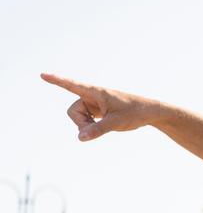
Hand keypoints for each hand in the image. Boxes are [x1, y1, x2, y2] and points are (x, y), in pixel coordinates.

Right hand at [41, 73, 164, 140]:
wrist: (150, 112)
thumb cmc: (135, 113)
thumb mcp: (116, 123)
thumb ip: (97, 130)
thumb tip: (80, 138)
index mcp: (96, 92)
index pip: (72, 85)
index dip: (56, 80)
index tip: (43, 74)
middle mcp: (92, 96)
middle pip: (73, 111)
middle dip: (80, 123)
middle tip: (95, 129)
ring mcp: (94, 104)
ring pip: (78, 117)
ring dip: (86, 126)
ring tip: (104, 127)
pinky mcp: (98, 111)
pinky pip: (85, 120)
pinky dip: (90, 127)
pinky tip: (102, 127)